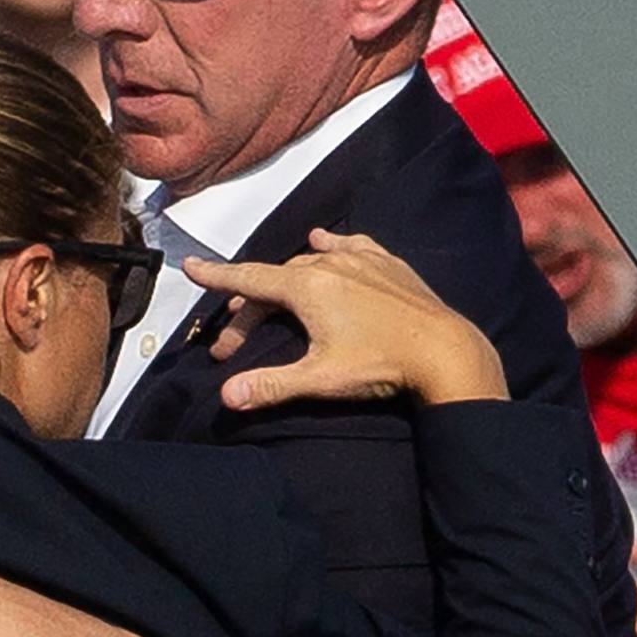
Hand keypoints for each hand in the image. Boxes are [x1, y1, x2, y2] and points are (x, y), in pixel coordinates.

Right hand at [186, 229, 507, 410]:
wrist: (447, 351)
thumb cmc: (381, 365)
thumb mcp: (320, 379)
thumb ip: (270, 385)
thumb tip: (227, 395)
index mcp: (306, 286)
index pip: (248, 279)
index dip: (216, 276)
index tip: (189, 266)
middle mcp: (329, 263)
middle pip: (275, 280)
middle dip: (249, 308)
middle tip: (233, 346)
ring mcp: (361, 260)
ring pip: (309, 260)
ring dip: (285, 280)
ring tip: (272, 296)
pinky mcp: (389, 264)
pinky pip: (351, 246)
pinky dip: (331, 245)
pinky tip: (326, 241)